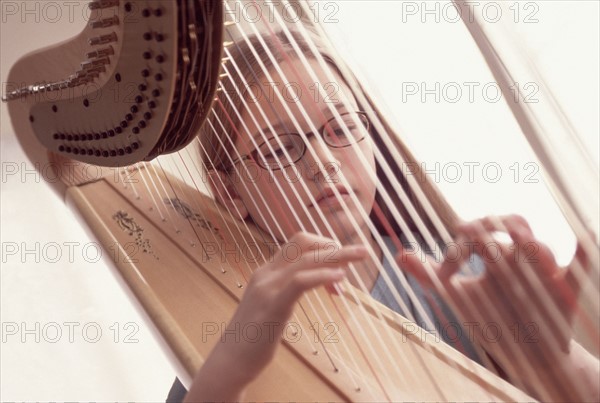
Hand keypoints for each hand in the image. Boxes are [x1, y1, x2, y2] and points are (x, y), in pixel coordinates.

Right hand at [185, 232, 366, 401]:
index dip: (324, 244)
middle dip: (336, 244)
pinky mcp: (272, 306)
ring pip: (306, 259)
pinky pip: (300, 282)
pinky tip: (340, 280)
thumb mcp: (272, 304)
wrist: (230, 360)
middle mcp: (266, 273)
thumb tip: (312, 281)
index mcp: (267, 271)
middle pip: (304, 243)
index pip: (297, 242)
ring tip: (361, 257)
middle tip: (362, 252)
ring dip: (338, 255)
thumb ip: (288, 289)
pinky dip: (323, 276)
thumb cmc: (254, 336)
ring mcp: (267, 288)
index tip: (341, 263)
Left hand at [397, 215, 591, 399]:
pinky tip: (589, 231)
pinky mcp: (563, 293)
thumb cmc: (492, 318)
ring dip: (527, 242)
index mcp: (497, 256)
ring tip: (516, 239)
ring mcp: (543, 274)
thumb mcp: (460, 297)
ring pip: (539, 248)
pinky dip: (586, 252)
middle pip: (511, 224)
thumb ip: (431, 275)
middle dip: (488, 226)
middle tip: (463, 231)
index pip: (479, 234)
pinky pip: (579, 269)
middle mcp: (520, 259)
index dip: (460, 246)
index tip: (445, 273)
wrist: (528, 353)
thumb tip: (399, 254)